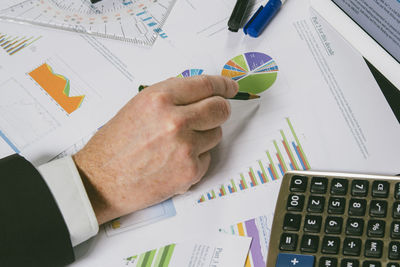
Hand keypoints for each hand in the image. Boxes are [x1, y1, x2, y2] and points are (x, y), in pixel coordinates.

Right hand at [73, 75, 237, 223]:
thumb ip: (170, 96)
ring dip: (204, 136)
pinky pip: (208, 158)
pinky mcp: (190, 171)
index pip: (206, 85)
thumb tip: (198, 91)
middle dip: (219, 110)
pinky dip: (197, 159)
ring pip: (217, 134)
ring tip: (178, 143)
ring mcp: (185, 147)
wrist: (100, 181)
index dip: (223, 85)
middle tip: (212, 115)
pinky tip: (174, 161)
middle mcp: (175, 120)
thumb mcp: (138, 106)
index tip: (230, 88)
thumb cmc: (114, 144)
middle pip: (220, 109)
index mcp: (160, 98)